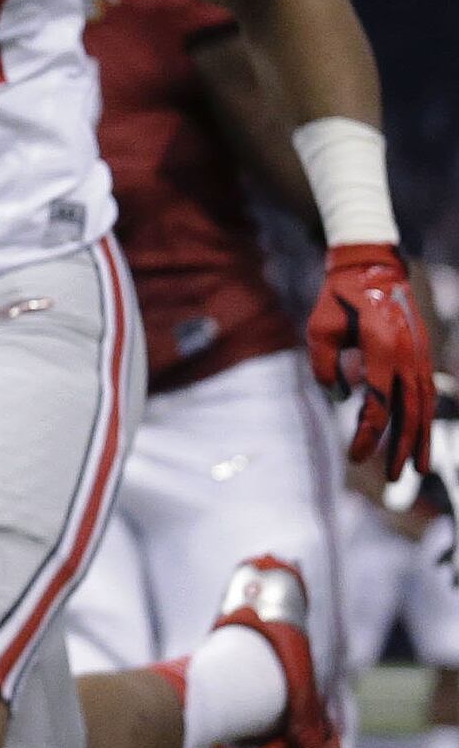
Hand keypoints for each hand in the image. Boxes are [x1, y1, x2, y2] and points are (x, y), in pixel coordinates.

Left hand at [310, 242, 436, 489]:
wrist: (372, 268)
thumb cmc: (338, 298)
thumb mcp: (319, 329)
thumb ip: (327, 368)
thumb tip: (343, 399)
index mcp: (382, 351)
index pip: (377, 406)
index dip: (367, 435)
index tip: (355, 458)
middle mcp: (408, 358)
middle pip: (408, 414)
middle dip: (401, 449)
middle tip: (390, 480)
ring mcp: (420, 358)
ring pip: (424, 409)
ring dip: (421, 440)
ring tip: (416, 471)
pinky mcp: (422, 357)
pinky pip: (427, 396)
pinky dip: (426, 419)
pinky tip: (422, 438)